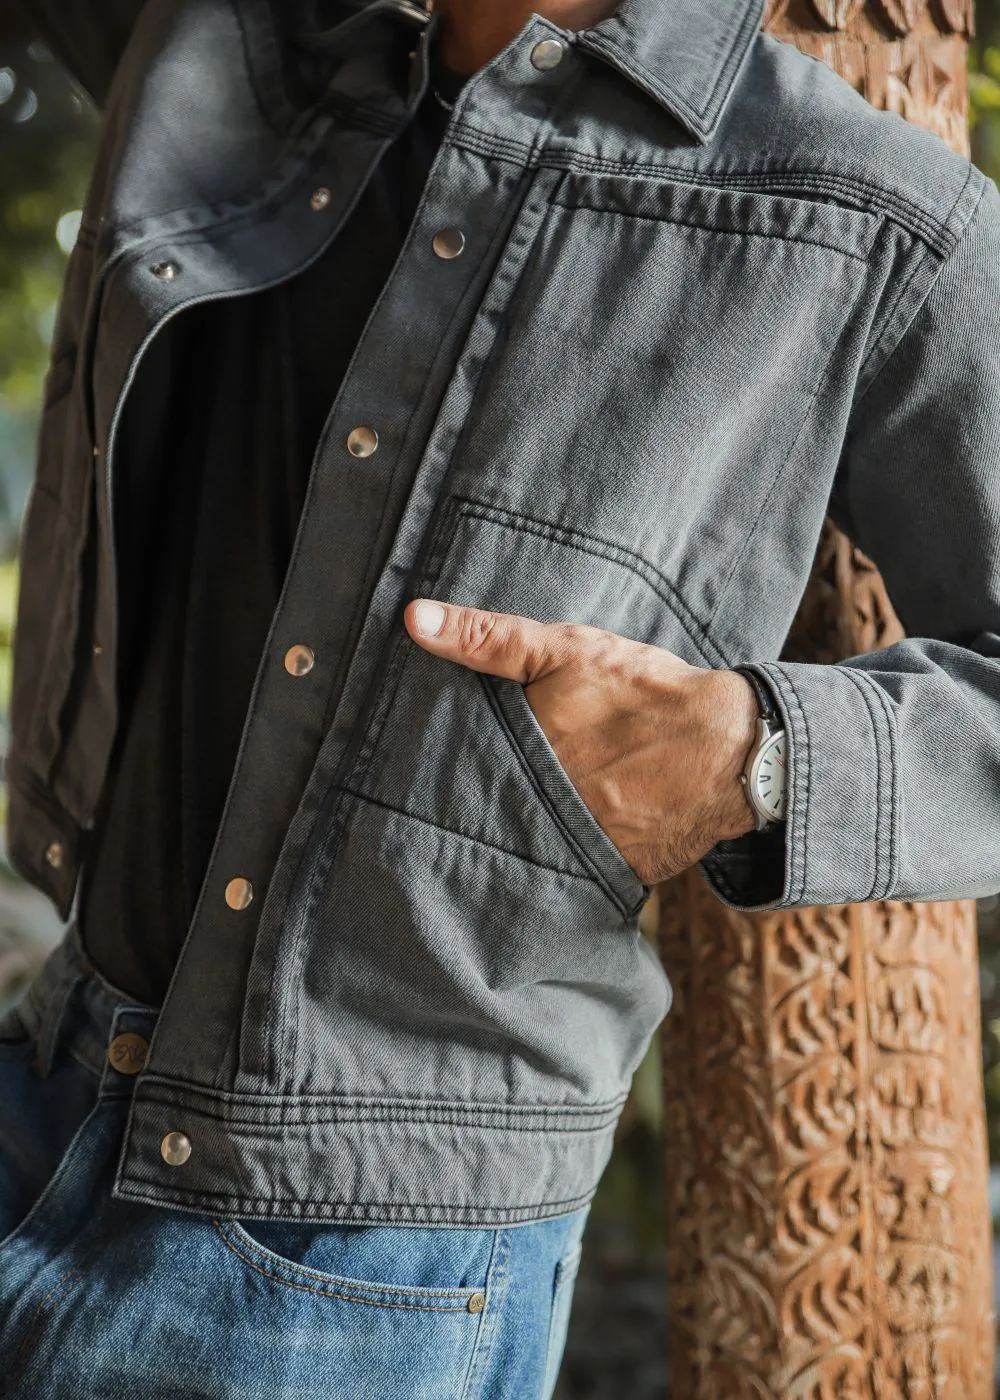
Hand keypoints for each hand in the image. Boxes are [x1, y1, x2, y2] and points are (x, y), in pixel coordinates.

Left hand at [404, 599, 760, 884]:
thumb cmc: (646, 694)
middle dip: (468, 800)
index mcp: (518, 756)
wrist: (732, 750)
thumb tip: (414, 618)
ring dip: (507, 830)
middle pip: (478, 810)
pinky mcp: (603, 872)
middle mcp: (536, 806)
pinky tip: (549, 839)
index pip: (450, 770)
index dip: (435, 765)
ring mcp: (569, 845)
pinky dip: (553, 855)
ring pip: (516, 841)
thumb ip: (488, 638)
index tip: (416, 760)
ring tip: (503, 813)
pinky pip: (561, 869)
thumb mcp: (565, 651)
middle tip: (451, 791)